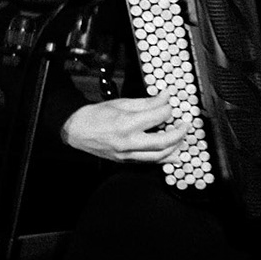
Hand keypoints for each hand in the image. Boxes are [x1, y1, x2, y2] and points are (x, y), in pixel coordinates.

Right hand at [61, 96, 186, 162]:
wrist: (76, 131)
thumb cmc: (97, 115)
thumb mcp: (122, 103)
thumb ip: (147, 102)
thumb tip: (166, 97)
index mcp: (126, 124)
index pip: (158, 117)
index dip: (169, 109)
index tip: (171, 105)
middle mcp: (128, 142)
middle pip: (164, 141)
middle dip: (179, 132)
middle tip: (185, 124)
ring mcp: (126, 154)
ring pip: (159, 156)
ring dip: (175, 147)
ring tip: (181, 137)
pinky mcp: (125, 161)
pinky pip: (150, 162)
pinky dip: (164, 158)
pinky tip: (174, 153)